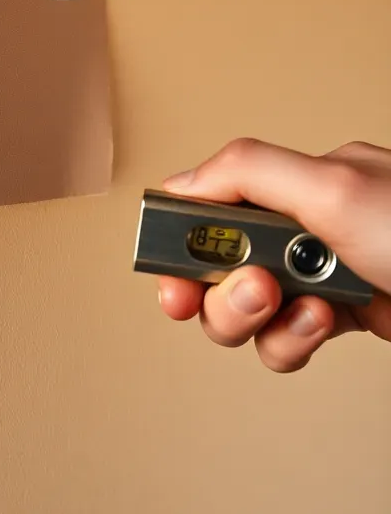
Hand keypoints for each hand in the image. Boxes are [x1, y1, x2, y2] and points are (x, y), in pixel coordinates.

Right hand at [157, 139, 390, 371]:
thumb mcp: (333, 187)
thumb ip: (248, 173)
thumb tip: (181, 183)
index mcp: (295, 183)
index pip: (210, 207)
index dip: (180, 244)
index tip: (172, 279)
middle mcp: (302, 226)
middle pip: (217, 268)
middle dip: (225, 292)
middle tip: (257, 291)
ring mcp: (320, 274)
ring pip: (247, 312)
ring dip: (261, 321)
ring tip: (300, 310)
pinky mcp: (341, 317)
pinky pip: (286, 339)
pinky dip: (293, 341)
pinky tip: (323, 326)